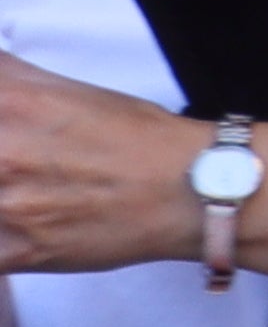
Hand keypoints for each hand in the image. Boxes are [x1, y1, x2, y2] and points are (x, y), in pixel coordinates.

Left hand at [0, 50, 199, 274]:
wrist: (190, 188)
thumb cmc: (135, 136)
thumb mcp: (62, 87)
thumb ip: (7, 75)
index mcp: (10, 104)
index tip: (3, 137)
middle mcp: (4, 153)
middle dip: (1, 166)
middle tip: (15, 167)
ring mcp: (10, 206)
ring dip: (0, 195)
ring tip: (20, 193)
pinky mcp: (20, 251)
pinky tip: (12, 227)